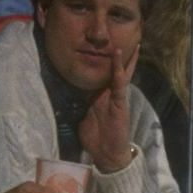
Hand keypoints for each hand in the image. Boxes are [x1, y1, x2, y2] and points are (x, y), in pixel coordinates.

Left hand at [79, 44, 137, 173]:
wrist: (107, 155)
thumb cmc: (96, 139)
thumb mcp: (82, 116)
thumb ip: (78, 104)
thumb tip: (65, 95)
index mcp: (100, 97)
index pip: (101, 75)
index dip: (102, 61)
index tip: (101, 46)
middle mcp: (110, 95)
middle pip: (114, 71)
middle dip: (118, 56)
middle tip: (122, 37)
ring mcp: (116, 98)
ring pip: (120, 74)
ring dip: (123, 58)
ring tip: (127, 42)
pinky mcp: (120, 103)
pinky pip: (119, 83)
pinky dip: (119, 69)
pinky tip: (119, 56)